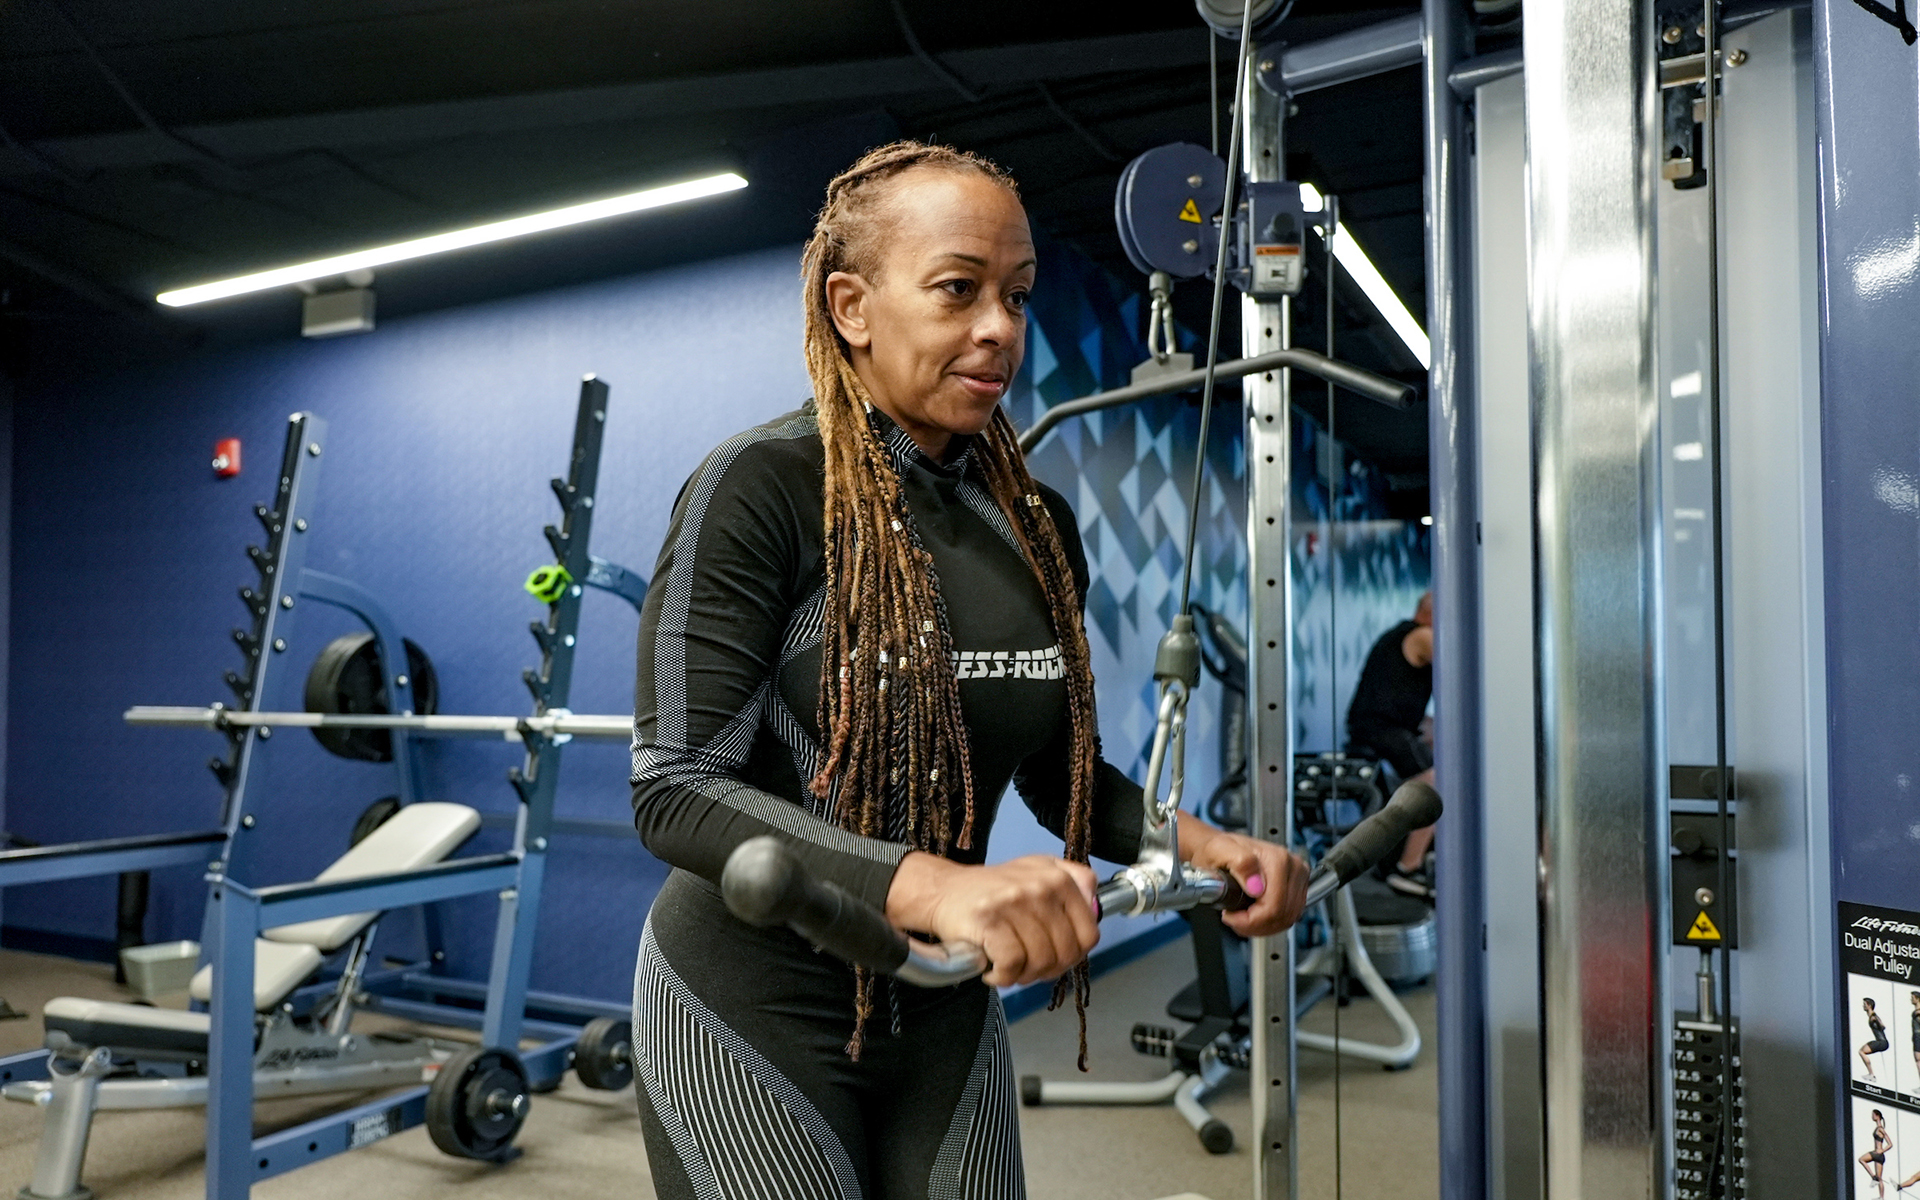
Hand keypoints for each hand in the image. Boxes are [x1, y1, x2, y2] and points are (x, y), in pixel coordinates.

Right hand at [886, 852, 1099, 987]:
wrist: (944, 891)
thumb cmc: (992, 890)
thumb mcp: (1038, 872)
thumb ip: (1074, 882)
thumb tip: (1097, 907)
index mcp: (1058, 878)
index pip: (1089, 934)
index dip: (1073, 956)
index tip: (1055, 958)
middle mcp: (1040, 886)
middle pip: (1065, 953)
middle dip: (1047, 970)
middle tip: (1027, 967)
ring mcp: (1014, 902)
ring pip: (1040, 962)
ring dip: (1023, 975)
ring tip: (1008, 966)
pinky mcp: (989, 920)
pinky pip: (1012, 965)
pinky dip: (1003, 976)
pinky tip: (993, 969)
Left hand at [1180, 818, 1309, 937]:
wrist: (1221, 849)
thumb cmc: (1218, 850)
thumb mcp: (1219, 850)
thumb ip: (1239, 863)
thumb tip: (1257, 886)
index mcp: (1278, 859)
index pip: (1274, 907)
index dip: (1250, 920)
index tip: (1230, 915)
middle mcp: (1293, 867)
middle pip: (1282, 916)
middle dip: (1255, 925)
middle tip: (1234, 919)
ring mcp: (1297, 879)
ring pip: (1286, 919)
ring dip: (1262, 926)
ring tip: (1241, 918)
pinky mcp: (1297, 889)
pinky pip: (1288, 917)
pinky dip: (1269, 923)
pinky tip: (1253, 916)